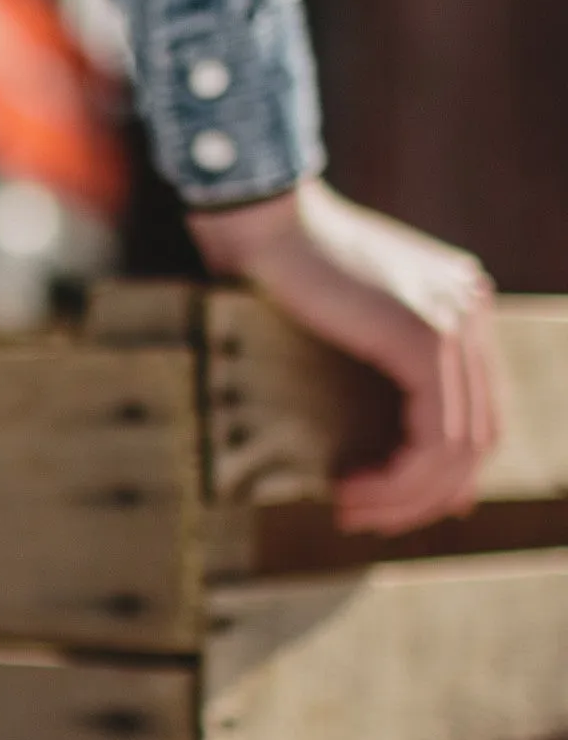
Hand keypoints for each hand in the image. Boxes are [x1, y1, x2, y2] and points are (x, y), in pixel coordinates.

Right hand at [187, 178, 499, 533]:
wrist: (263, 219)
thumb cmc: (276, 267)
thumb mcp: (344, 324)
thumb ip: (379, 371)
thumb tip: (403, 454)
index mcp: (461, 306)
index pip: (476, 413)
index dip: (436, 475)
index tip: (382, 504)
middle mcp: (472, 311)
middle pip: (477, 435)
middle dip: (423, 494)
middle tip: (364, 519)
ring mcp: (457, 321)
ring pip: (459, 443)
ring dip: (406, 493)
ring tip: (352, 509)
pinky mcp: (426, 336)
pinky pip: (437, 431)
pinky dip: (401, 473)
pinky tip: (354, 483)